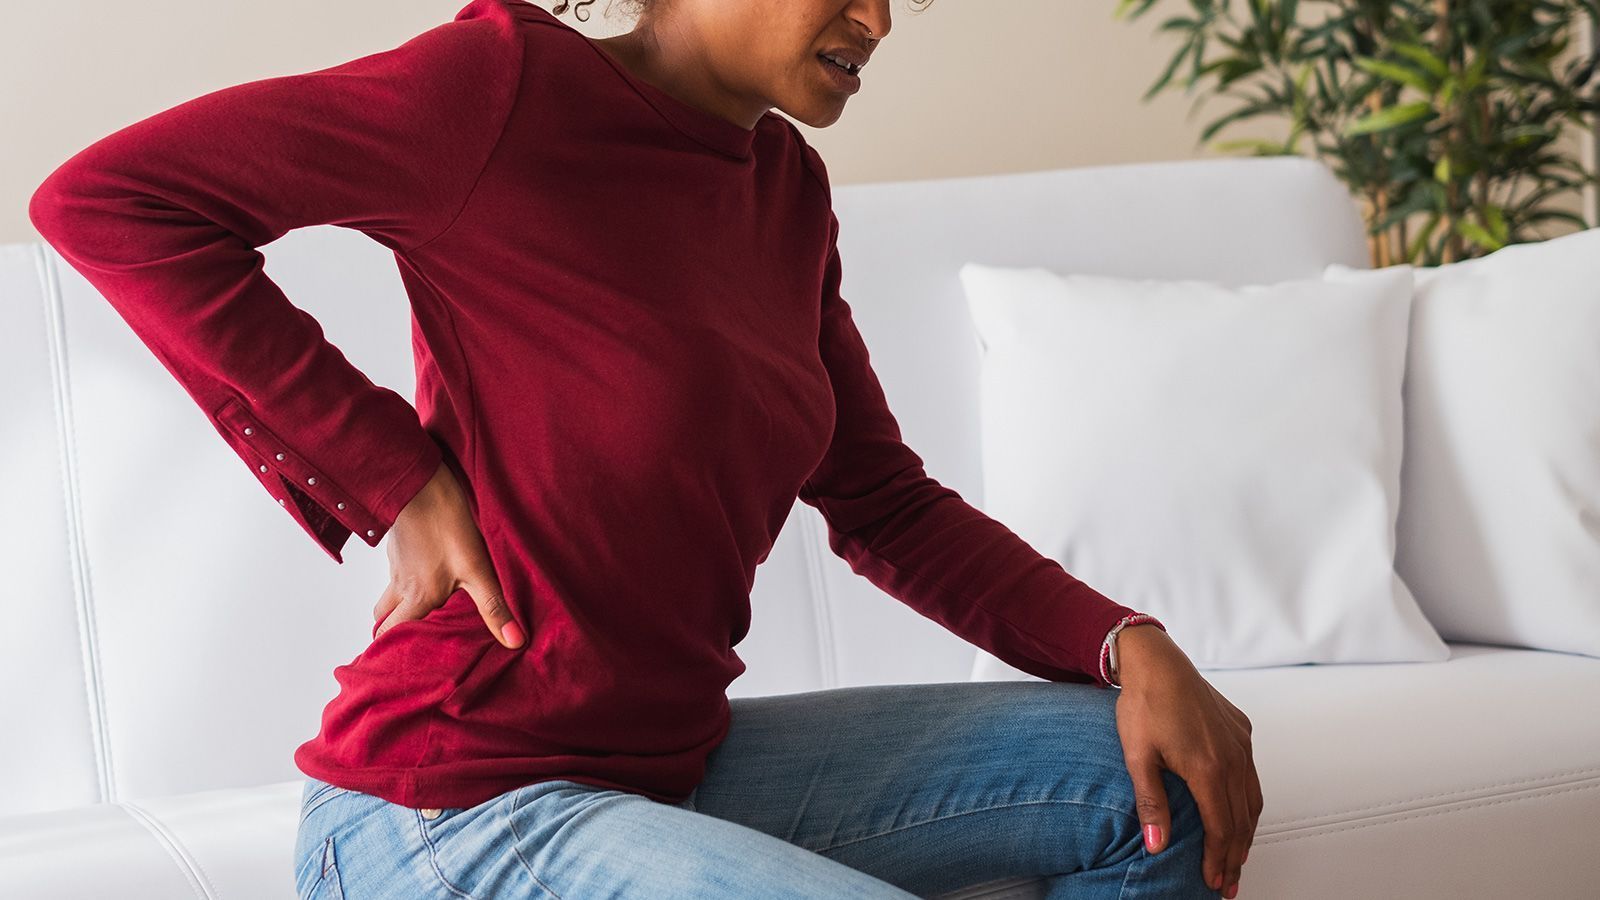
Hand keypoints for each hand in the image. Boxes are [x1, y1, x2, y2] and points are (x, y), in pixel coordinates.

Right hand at [370, 460, 523, 648]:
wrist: (421, 481)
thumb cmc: (447, 524)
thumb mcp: (477, 569)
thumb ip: (493, 606)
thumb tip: (514, 641)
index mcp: (418, 597)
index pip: (391, 634)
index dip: (390, 651)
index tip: (394, 664)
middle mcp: (400, 583)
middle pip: (384, 617)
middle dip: (391, 632)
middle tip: (406, 643)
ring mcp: (397, 561)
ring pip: (389, 593)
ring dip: (397, 605)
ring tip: (419, 613)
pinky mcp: (399, 542)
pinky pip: (397, 569)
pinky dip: (405, 579)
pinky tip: (425, 573)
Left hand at [1114, 626, 1260, 897]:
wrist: (1157, 662)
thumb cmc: (1143, 705)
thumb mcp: (1138, 757)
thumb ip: (1151, 804)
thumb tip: (1157, 846)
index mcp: (1207, 768)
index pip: (1221, 828)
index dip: (1218, 859)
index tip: (1214, 882)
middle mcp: (1232, 757)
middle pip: (1241, 820)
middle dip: (1235, 856)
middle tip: (1228, 883)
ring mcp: (1240, 743)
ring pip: (1252, 799)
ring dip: (1246, 832)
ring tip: (1237, 858)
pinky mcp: (1241, 730)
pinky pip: (1252, 775)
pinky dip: (1249, 802)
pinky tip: (1241, 813)